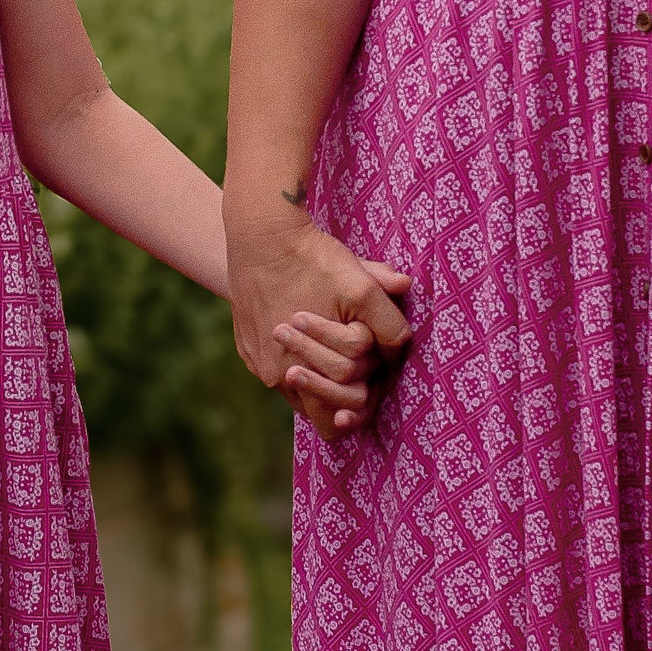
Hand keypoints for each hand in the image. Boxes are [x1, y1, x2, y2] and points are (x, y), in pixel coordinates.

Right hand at [227, 207, 412, 441]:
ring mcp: (257, 363)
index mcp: (301, 370)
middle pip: (319, 406)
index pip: (339, 416)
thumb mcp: (361, 286)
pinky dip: (296, 356)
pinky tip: (306, 328)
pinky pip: (277, 366)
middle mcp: (274, 376)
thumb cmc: (312, 261)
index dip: (363, 401)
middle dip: (342, 388)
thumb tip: (404, 343)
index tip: (371, 383)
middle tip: (358, 365)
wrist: (260, 233)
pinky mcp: (246, 348)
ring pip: (298, 387)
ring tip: (332, 342)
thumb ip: (390, 322)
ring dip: (319, 373)